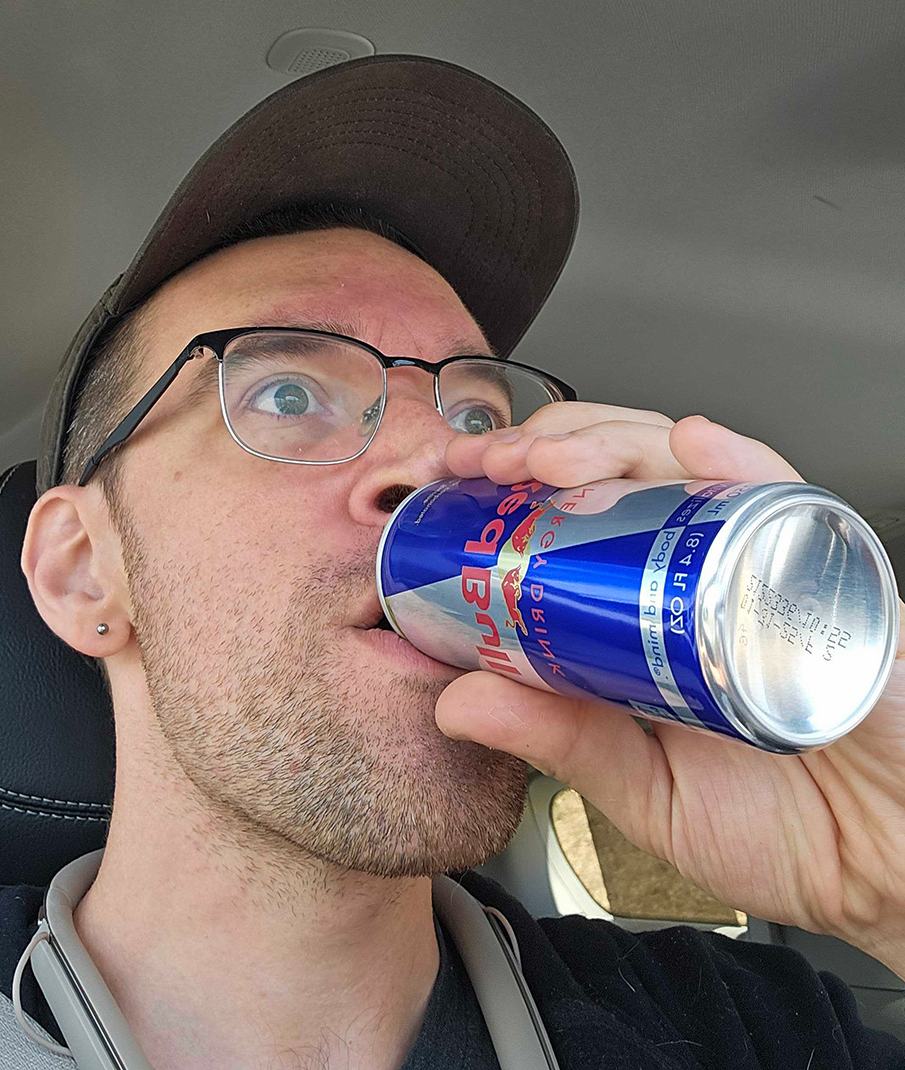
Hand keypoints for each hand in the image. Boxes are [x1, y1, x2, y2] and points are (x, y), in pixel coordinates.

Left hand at [440, 406, 904, 975]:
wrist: (882, 873)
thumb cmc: (778, 827)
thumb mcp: (640, 786)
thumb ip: (558, 741)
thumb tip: (455, 701)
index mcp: (661, 608)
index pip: (591, 509)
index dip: (524, 480)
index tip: (461, 478)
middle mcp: (715, 572)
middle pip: (634, 469)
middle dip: (555, 446)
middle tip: (495, 462)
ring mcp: (776, 570)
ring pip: (696, 471)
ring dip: (619, 444)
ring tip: (557, 456)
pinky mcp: (843, 589)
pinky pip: (799, 510)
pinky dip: (745, 470)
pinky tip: (695, 447)